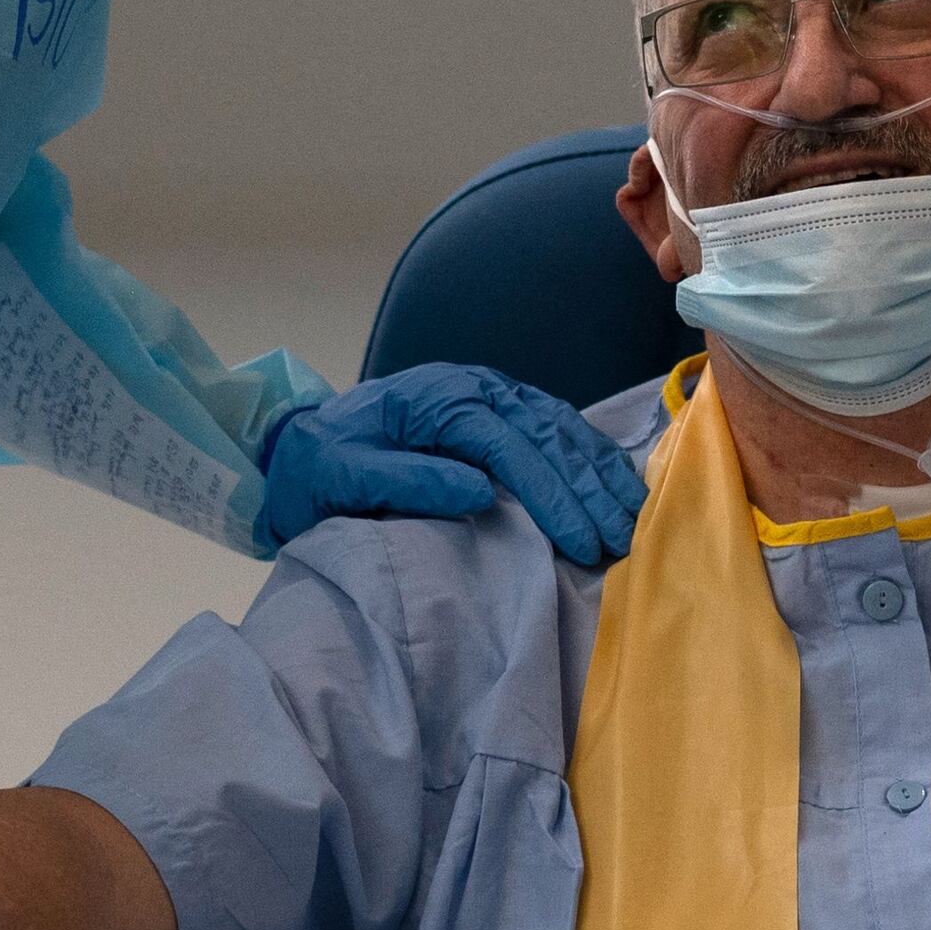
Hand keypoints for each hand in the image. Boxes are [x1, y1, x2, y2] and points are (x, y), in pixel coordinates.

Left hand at [255, 365, 648, 564]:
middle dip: (588, 489)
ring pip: (561, 427)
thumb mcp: (344, 477)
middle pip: (546, 434)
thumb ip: (407, 480)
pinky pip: (556, 427)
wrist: (299, 443)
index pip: (509, 445)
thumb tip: (479, 492)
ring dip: (599, 473)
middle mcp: (473, 388)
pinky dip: (590, 457)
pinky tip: (615, 485)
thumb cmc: (319, 466)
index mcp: (439, 400)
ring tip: (631, 519)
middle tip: (622, 540)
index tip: (580, 541)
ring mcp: (490, 394)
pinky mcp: (499, 409)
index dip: (551, 495)